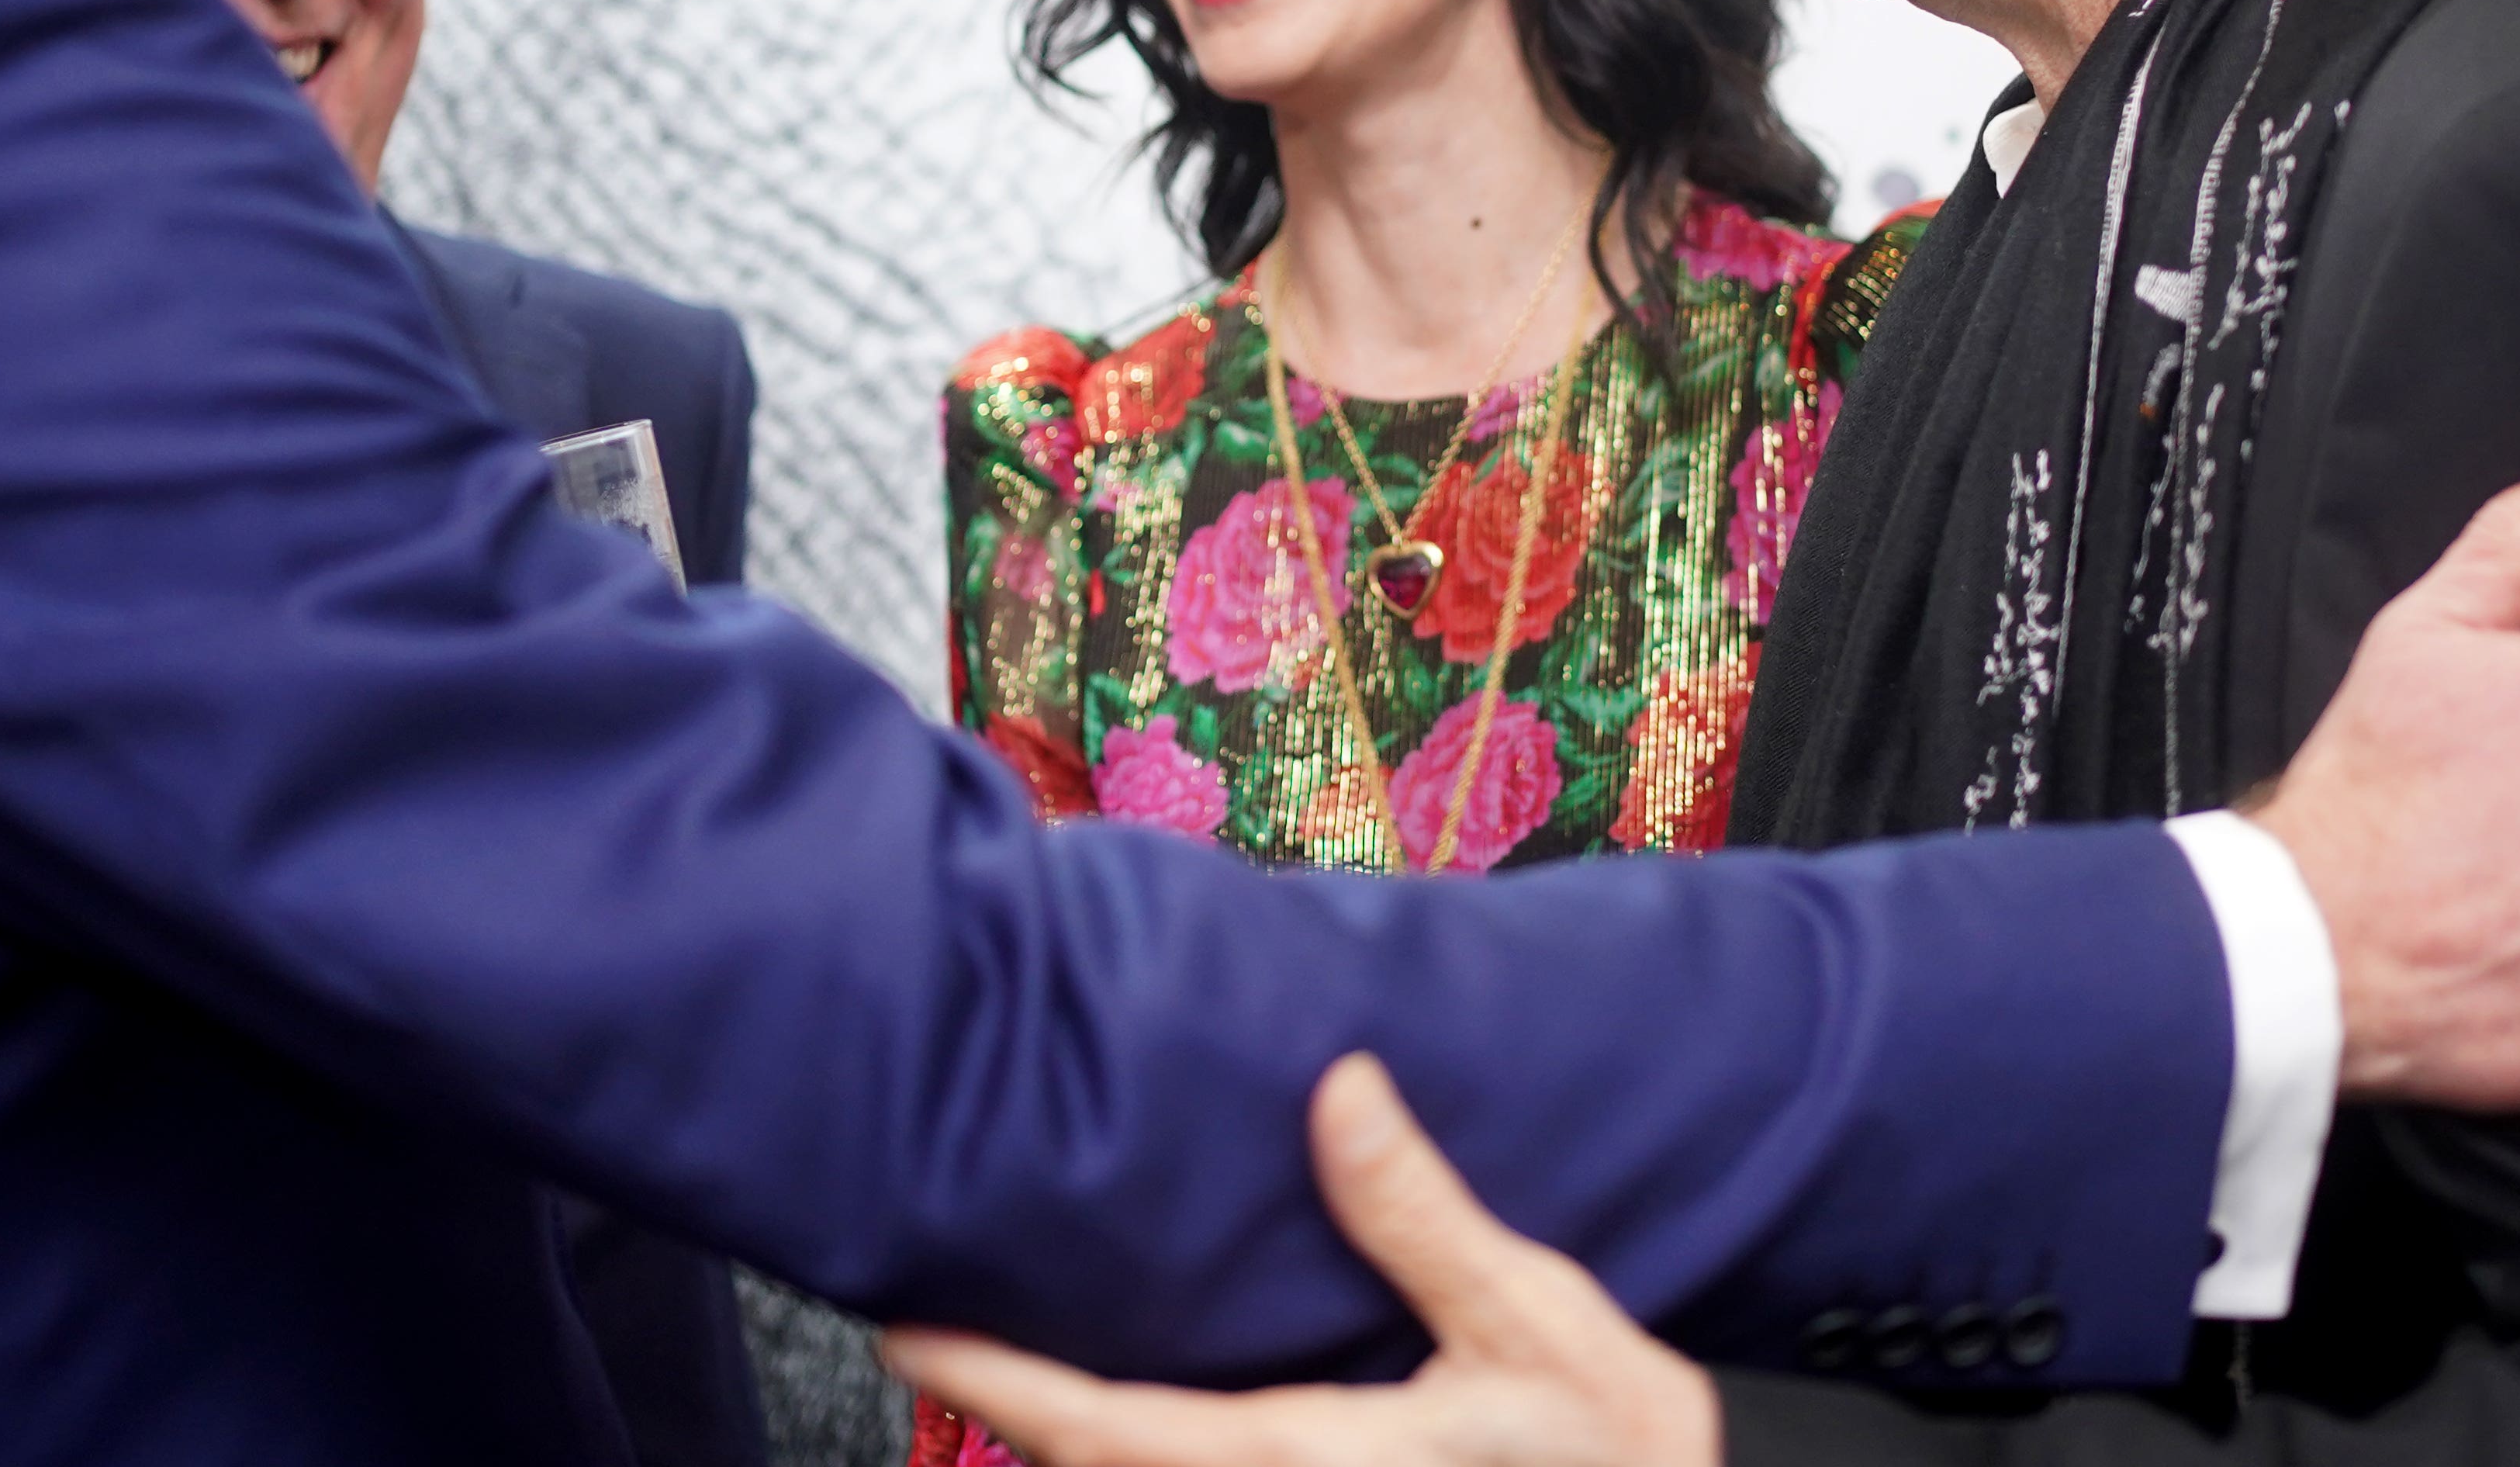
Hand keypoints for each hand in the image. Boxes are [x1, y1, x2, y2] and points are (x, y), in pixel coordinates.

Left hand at [884, 1055, 1713, 1466]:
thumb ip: (1420, 1217)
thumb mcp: (1532, 1323)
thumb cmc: (1616, 1453)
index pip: (1104, 1428)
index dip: (995, 1382)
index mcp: (1299, 1464)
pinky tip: (1138, 1403)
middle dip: (1010, 1409)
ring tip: (1008, 1352)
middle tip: (926, 1324)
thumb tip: (1336, 1090)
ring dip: (1074, 1435)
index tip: (903, 1328)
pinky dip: (1143, 1448)